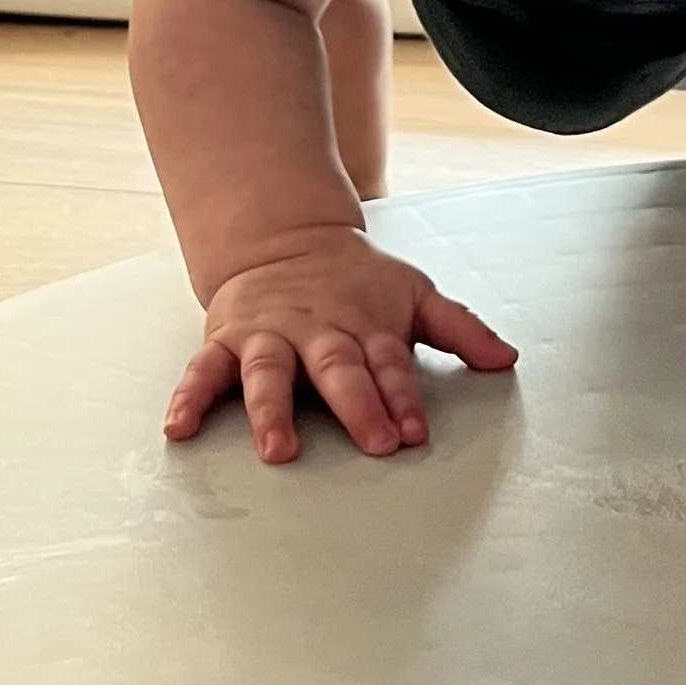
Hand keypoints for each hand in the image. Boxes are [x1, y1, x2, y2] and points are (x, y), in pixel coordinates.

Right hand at [167, 226, 516, 464]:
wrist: (285, 236)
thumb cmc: (357, 280)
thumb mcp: (414, 293)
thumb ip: (459, 328)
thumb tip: (506, 358)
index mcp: (365, 325)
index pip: (388, 363)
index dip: (402, 396)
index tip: (414, 431)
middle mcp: (317, 331)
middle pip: (337, 368)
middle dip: (356, 405)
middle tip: (373, 440)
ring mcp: (269, 336)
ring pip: (268, 372)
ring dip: (271, 411)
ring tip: (278, 449)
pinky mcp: (227, 342)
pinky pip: (203, 370)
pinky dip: (188, 398)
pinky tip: (179, 427)